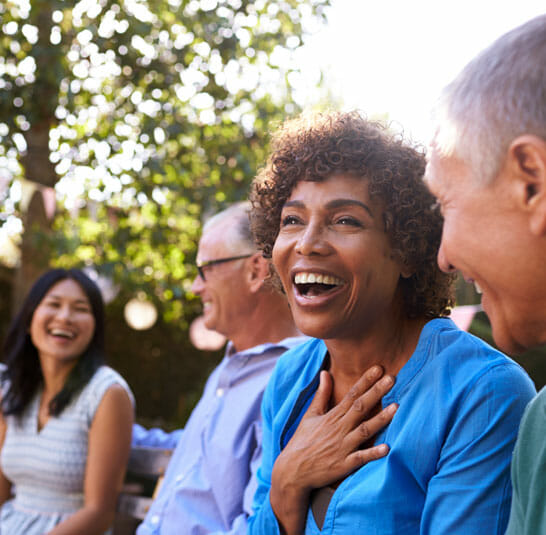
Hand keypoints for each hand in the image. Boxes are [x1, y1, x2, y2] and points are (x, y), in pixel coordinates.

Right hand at [270, 365, 396, 533]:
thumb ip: (322, 394)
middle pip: (361, 407)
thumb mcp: (310, 414)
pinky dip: (373, 453)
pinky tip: (387, 448)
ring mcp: (343, 447)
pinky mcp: (344, 465)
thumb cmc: (302, 440)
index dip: (365, 381)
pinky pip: (361, 458)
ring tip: (396, 407)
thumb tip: (325, 372)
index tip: (378, 368)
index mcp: (332, 416)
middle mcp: (339, 429)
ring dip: (381, 419)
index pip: (352, 394)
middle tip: (392, 378)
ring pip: (365, 430)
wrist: (293, 470)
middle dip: (377, 392)